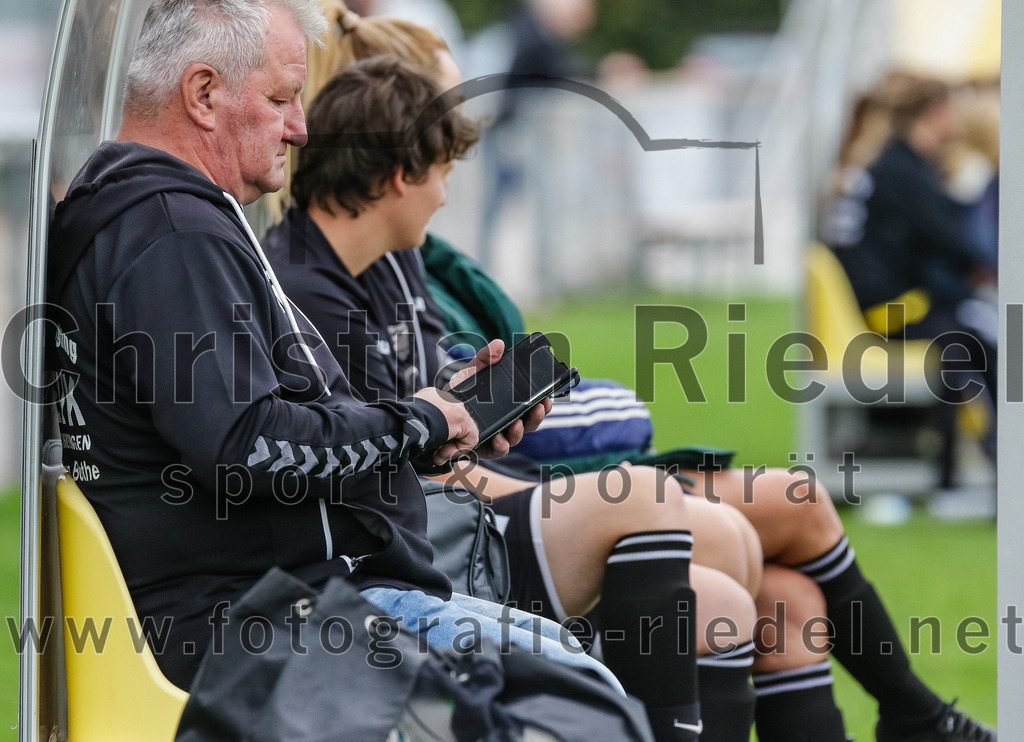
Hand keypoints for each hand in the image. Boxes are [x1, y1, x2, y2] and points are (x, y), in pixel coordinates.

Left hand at [415, 340, 551, 463]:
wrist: (434, 414)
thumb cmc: (457, 394)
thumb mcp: (470, 373)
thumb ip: (484, 358)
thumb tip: (499, 344)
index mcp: (507, 406)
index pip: (530, 406)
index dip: (542, 404)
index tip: (547, 397)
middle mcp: (505, 423)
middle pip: (529, 423)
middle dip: (537, 417)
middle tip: (539, 407)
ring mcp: (495, 436)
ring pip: (515, 438)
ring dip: (520, 431)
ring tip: (517, 423)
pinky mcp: (482, 448)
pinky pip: (496, 451)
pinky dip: (500, 446)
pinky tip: (499, 440)